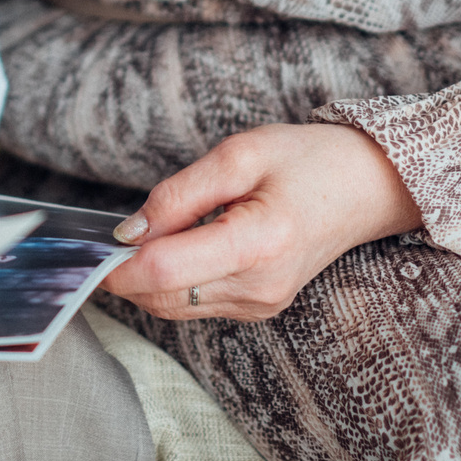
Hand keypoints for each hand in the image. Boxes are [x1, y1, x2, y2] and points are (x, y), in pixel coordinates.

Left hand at [103, 123, 420, 321]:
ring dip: (144, 279)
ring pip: (173, 306)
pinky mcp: (259, 307)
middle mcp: (259, 287)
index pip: (164, 272)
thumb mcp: (239, 154)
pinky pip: (195, 303)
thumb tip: (130, 231)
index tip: (91, 243)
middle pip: (161, 296)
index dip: (117, 263)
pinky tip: (169, 248)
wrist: (369, 186)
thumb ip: (179, 193)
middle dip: (123, 273)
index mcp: (257, 244)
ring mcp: (261, 304)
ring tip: (134, 239)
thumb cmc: (308, 160)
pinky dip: (170, 281)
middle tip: (100, 239)